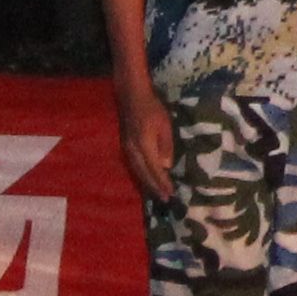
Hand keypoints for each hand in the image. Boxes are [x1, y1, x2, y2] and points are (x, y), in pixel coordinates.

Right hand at [114, 86, 170, 202]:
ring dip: (147, 184)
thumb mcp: (164, 125)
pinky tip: (146, 179)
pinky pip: (134, 166)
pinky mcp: (125, 147)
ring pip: (137, 172)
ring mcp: (127, 149)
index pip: (154, 169)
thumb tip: (166, 166)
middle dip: (154, 188)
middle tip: (164, 199)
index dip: (162, 182)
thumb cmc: (152, 108)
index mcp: (144, 146)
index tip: (170, 194)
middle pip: (143, 174)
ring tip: (156, 193)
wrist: (131, 96)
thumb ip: (165, 146)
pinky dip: (141, 176)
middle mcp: (133, 151)